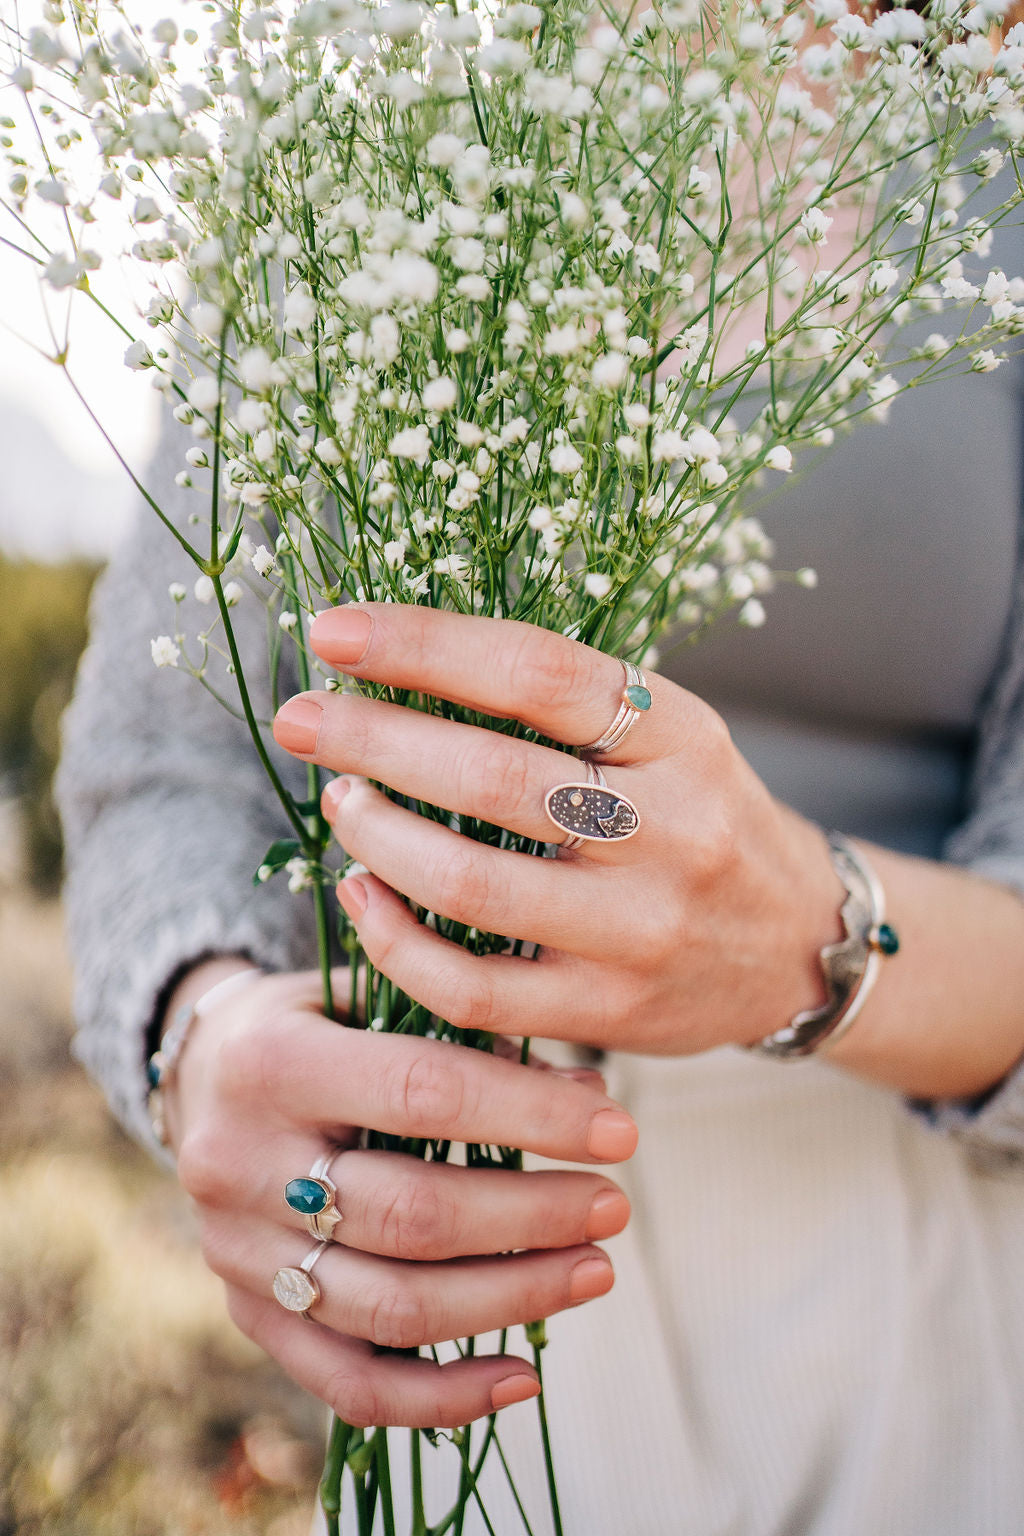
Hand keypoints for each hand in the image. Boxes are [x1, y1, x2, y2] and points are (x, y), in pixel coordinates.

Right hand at [160, 964, 635, 1427]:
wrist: (202, 1077)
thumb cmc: (315, 1024)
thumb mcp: (370, 996)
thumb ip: (467, 1033)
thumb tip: (588, 1090)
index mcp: (272, 1062)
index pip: (421, 1091)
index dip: (530, 1113)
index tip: (618, 1129)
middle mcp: (240, 1163)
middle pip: (410, 1213)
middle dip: (532, 1217)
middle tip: (612, 1206)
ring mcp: (240, 1251)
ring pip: (391, 1307)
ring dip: (511, 1297)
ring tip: (594, 1270)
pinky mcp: (250, 1314)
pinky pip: (350, 1383)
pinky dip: (444, 1395)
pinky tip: (525, 1376)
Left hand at [272, 603, 842, 1058]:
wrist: (798, 942)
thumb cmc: (703, 816)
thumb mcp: (670, 735)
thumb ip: (566, 703)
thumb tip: (405, 657)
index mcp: (680, 737)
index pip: (539, 672)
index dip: (423, 645)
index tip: (332, 632)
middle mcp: (669, 830)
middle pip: (492, 777)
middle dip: (373, 739)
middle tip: (301, 717)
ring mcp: (638, 931)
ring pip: (471, 885)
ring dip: (376, 835)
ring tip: (339, 798)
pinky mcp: (607, 1012)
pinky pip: (471, 989)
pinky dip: (394, 940)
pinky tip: (362, 893)